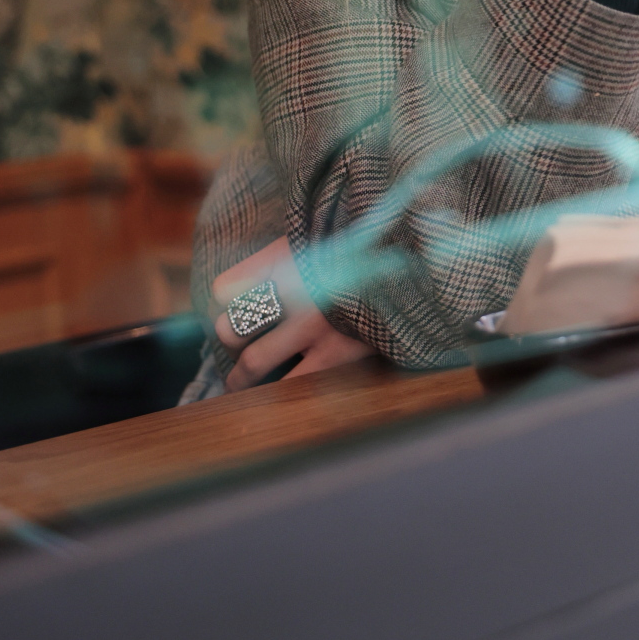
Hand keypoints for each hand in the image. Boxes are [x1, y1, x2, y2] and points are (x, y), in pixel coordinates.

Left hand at [212, 236, 374, 391]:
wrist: (413, 263)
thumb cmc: (362, 254)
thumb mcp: (319, 241)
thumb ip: (286, 260)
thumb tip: (250, 290)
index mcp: (286, 257)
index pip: (225, 288)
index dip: (226, 301)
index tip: (233, 306)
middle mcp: (292, 288)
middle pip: (231, 326)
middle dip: (229, 342)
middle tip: (235, 349)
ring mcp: (311, 324)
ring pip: (253, 364)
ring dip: (242, 379)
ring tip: (240, 385)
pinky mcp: (335, 354)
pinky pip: (291, 385)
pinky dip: (277, 395)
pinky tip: (277, 397)